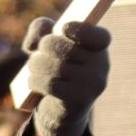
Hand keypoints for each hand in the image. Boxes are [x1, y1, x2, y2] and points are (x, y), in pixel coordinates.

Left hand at [19, 17, 110, 135]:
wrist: (62, 107)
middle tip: (38, 51)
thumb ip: (40, 28)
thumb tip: (34, 43)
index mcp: (99, 47)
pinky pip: (52, 85)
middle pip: (68, 49)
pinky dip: (36, 81)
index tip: (64, 28)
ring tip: (33, 66)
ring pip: (58, 67)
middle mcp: (102, 65)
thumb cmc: (56, 65)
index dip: (83, 30)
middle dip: (45, 46)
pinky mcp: (81, 100)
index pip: (100, 37)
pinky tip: (33, 81)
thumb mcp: (48, 41)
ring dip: (36, 64)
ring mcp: (93, 84)